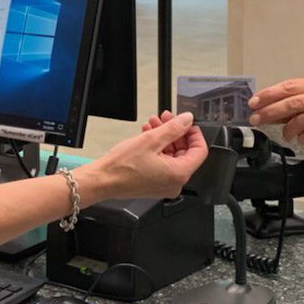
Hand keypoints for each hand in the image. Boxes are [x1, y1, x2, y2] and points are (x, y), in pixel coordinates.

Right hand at [90, 111, 207, 200]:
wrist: (103, 180)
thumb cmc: (122, 167)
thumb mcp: (151, 140)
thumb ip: (173, 128)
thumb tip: (187, 120)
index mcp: (179, 174)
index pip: (200, 151)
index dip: (194, 133)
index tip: (187, 123)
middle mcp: (175, 183)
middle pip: (185, 153)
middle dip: (175, 132)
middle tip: (166, 118)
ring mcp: (164, 185)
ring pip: (172, 156)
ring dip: (164, 138)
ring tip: (153, 124)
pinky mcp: (153, 184)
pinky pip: (162, 164)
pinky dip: (157, 149)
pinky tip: (147, 135)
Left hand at [247, 76, 303, 167]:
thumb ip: (286, 106)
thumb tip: (260, 107)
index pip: (289, 86)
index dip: (269, 94)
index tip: (253, 103)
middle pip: (293, 101)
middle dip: (270, 111)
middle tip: (255, 119)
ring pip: (301, 119)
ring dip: (288, 129)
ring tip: (287, 135)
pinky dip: (302, 138)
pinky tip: (303, 139)